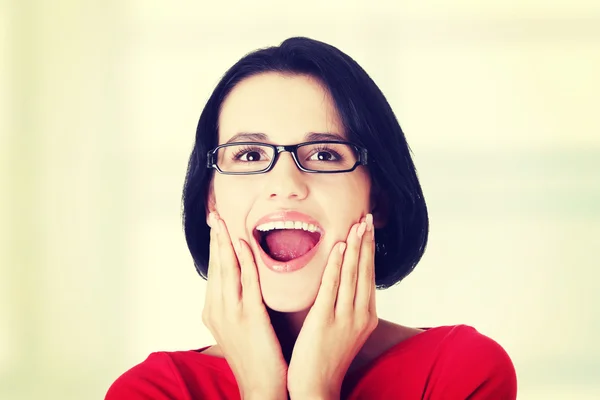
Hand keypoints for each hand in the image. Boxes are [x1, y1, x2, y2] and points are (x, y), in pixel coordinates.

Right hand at [202, 212, 287, 399]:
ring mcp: (231, 314)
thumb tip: (242, 281)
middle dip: (216, 237)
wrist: (260, 388)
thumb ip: (237, 302)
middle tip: (215, 213)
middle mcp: (217, 310)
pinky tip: (243, 244)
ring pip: (226, 269)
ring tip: (223, 221)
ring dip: (225, 242)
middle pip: (216, 265)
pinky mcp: (250, 318)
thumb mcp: (239, 326)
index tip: (216, 225)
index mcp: (214, 311)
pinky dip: (244, 261)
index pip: (214, 270)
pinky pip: (247, 283)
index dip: (215, 245)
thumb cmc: (254, 357)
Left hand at [287, 214, 377, 399]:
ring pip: (352, 275)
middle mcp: (360, 315)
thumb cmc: (326, 358)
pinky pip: (332, 287)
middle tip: (367, 217)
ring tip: (358, 224)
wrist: (317, 387)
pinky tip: (339, 247)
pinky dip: (337, 265)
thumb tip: (341, 283)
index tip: (367, 229)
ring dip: (355, 247)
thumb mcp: (345, 330)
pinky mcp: (325, 321)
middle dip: (366, 242)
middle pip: (365, 271)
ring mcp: (345, 318)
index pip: (368, 276)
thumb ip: (345, 306)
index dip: (368, 250)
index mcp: (366, 316)